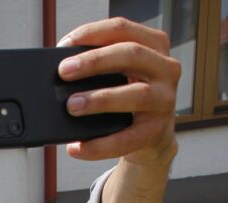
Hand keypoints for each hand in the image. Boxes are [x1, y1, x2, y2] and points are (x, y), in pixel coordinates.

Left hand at [56, 17, 179, 163]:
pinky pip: (127, 139)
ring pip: (136, 95)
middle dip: (94, 62)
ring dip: (100, 99)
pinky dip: (99, 145)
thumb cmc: (127, 99)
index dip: (92, 33)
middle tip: (64, 72)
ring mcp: (164, 100)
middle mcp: (165, 69)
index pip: (122, 29)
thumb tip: (62, 70)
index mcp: (153, 46)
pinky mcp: (157, 132)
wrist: (151, 139)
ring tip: (72, 106)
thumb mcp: (119, 74)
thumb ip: (99, 65)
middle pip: (131, 54)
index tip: (64, 45)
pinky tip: (77, 147)